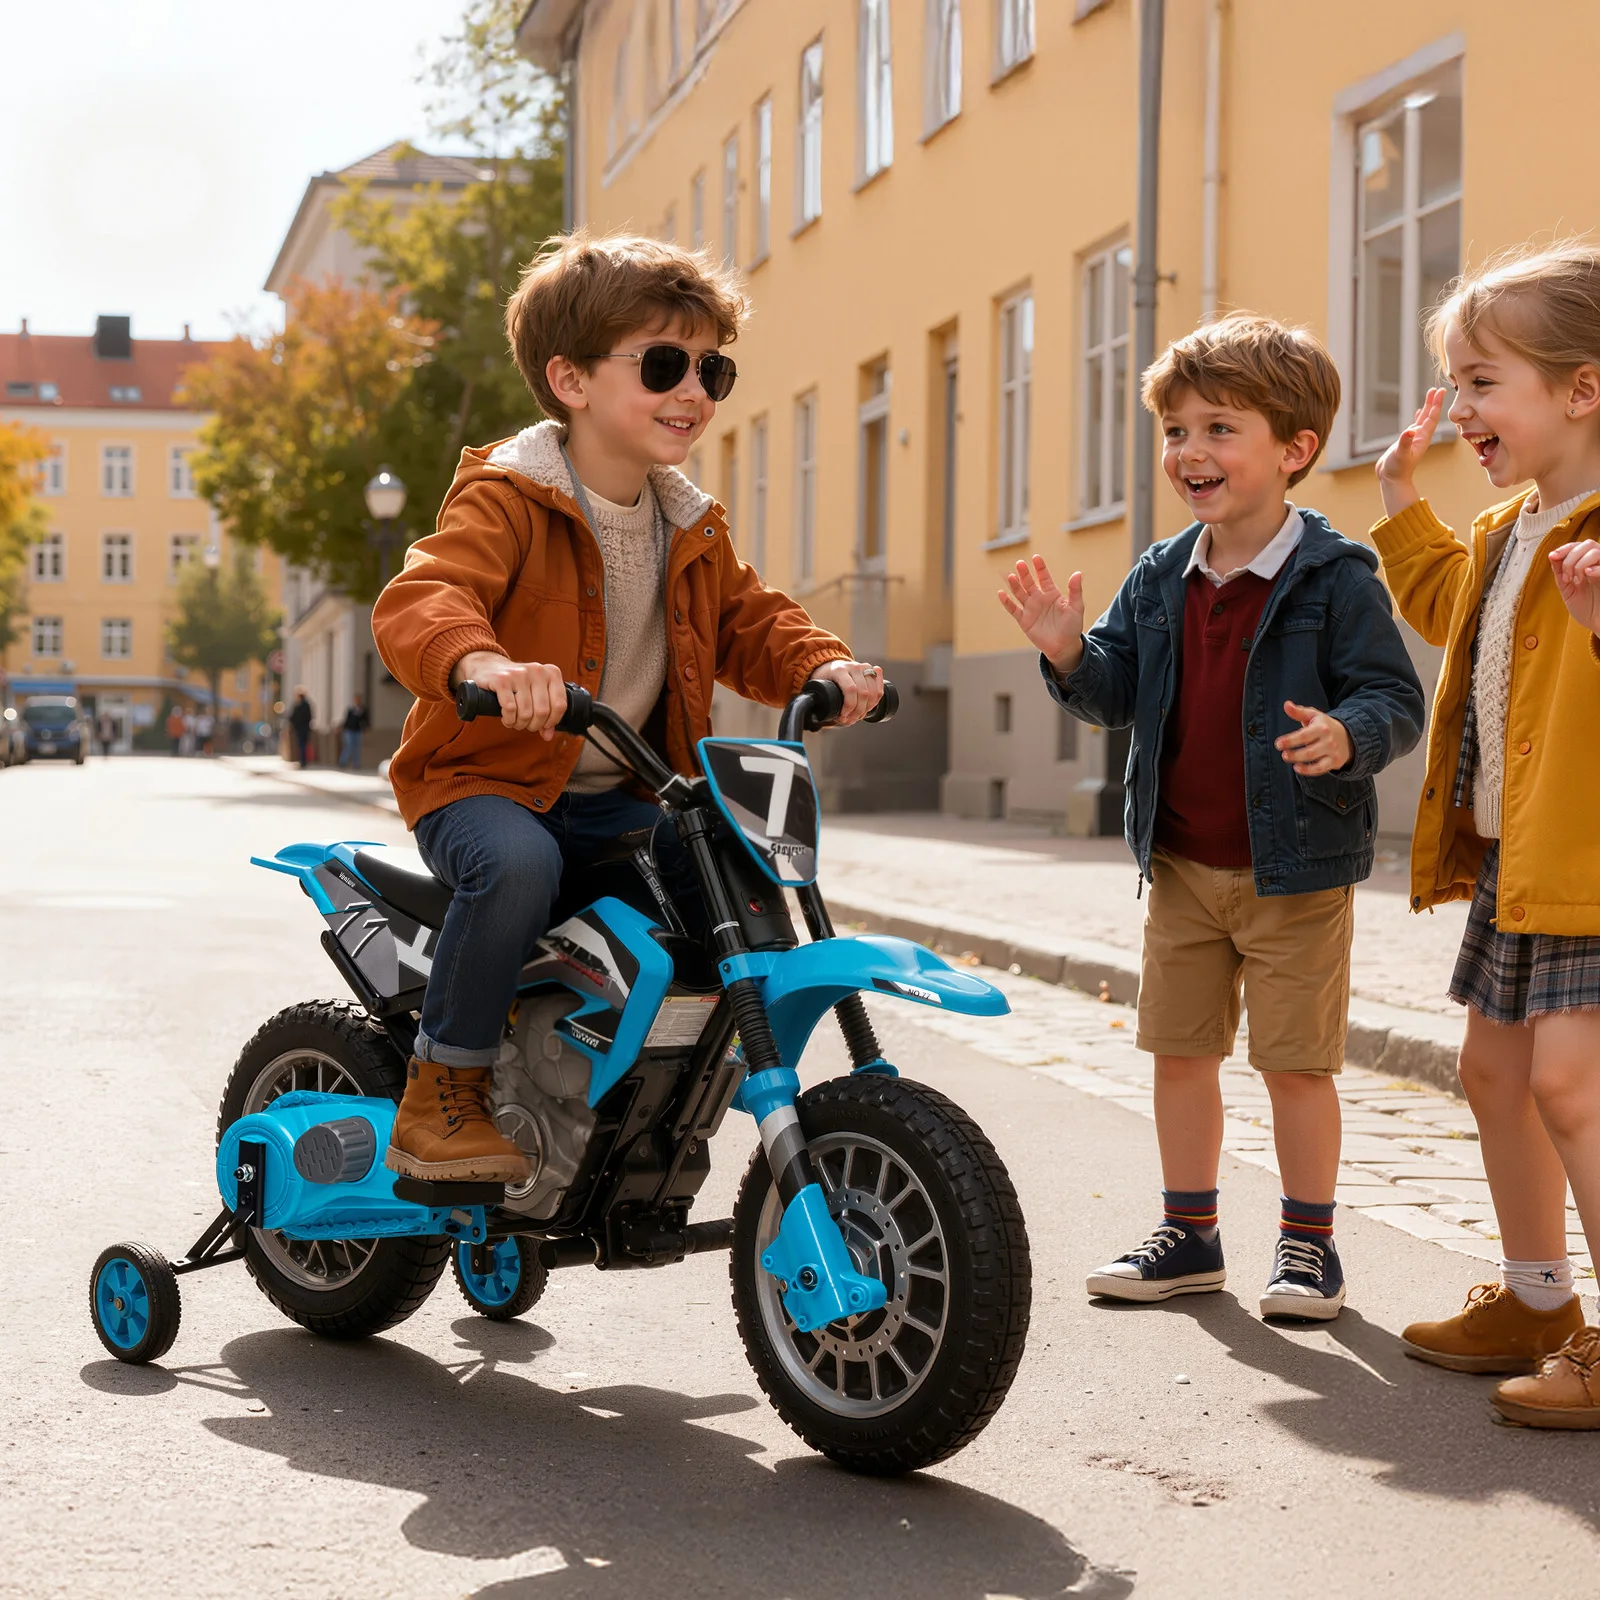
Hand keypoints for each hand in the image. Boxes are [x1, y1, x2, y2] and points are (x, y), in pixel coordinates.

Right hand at [450, 650, 567, 738]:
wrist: (489, 666)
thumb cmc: (516, 684)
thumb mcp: (536, 694)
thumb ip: (546, 713)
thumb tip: (548, 735)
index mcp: (552, 673)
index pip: (560, 705)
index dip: (551, 721)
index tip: (543, 725)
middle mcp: (538, 671)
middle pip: (542, 711)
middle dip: (534, 725)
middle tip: (526, 725)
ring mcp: (519, 674)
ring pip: (526, 712)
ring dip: (519, 724)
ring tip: (515, 721)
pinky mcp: (502, 680)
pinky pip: (510, 709)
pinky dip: (508, 719)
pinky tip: (507, 718)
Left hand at [812, 658, 884, 725]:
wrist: (829, 664)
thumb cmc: (823, 678)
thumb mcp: (818, 685)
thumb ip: (820, 698)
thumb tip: (823, 717)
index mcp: (839, 670)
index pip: (851, 689)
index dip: (849, 706)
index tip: (843, 716)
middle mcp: (853, 667)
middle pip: (864, 692)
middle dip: (858, 711)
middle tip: (850, 720)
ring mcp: (863, 668)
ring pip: (874, 692)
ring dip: (867, 709)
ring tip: (857, 717)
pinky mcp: (870, 671)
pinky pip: (879, 689)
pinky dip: (875, 702)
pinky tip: (867, 709)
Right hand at [998, 555, 1085, 676]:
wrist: (1064, 647)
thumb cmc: (1072, 627)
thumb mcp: (1077, 607)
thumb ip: (1075, 591)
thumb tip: (1077, 573)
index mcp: (1052, 594)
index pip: (1044, 578)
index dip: (1040, 568)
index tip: (1036, 557)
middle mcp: (1039, 599)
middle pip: (1029, 583)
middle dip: (1024, 574)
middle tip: (1020, 563)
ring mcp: (1030, 609)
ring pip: (1020, 594)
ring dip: (1015, 585)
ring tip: (1011, 576)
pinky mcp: (1024, 620)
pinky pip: (1013, 610)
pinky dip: (1007, 602)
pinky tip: (1002, 593)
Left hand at [1276, 700, 1353, 775]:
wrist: (1348, 736)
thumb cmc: (1324, 725)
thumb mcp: (1313, 715)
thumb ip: (1298, 712)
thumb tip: (1286, 704)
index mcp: (1321, 727)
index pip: (1304, 735)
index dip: (1290, 740)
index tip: (1278, 744)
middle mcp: (1328, 740)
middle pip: (1308, 750)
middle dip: (1294, 754)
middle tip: (1283, 754)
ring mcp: (1332, 751)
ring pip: (1313, 759)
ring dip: (1298, 760)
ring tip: (1287, 758)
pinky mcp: (1335, 761)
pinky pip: (1320, 769)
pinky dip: (1308, 770)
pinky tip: (1297, 768)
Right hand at [1374, 387, 1447, 517]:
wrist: (1392, 479)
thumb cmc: (1396, 468)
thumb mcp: (1400, 454)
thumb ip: (1405, 442)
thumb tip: (1409, 431)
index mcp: (1422, 438)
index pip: (1431, 418)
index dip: (1436, 404)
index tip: (1440, 392)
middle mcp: (1421, 436)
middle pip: (1430, 415)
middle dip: (1434, 402)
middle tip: (1439, 388)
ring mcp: (1415, 438)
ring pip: (1424, 418)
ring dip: (1428, 406)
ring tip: (1431, 394)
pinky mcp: (1408, 440)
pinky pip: (1415, 424)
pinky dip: (1418, 416)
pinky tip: (1418, 411)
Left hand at [1549, 538, 1599, 635]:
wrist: (1599, 625)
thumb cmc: (1586, 609)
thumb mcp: (1568, 590)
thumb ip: (1561, 573)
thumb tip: (1552, 555)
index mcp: (1588, 565)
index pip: (1578, 546)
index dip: (1565, 548)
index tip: (1553, 556)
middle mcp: (1599, 564)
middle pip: (1588, 544)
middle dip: (1571, 557)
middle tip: (1566, 577)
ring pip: (1596, 551)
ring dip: (1579, 564)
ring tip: (1576, 580)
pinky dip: (1595, 568)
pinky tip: (1587, 574)